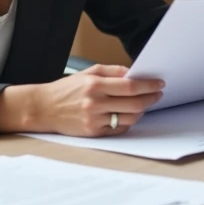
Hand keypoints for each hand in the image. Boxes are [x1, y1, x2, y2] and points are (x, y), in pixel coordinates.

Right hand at [0, 64, 163, 136]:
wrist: (44, 108)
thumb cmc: (66, 89)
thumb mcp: (88, 73)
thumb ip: (112, 71)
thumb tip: (134, 73)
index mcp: (95, 85)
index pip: (130, 86)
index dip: (148, 85)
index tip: (159, 83)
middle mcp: (95, 104)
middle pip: (134, 104)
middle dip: (150, 99)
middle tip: (157, 94)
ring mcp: (95, 120)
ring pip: (129, 118)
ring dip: (141, 111)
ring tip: (144, 103)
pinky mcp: (93, 133)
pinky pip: (119, 129)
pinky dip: (128, 122)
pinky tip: (129, 114)